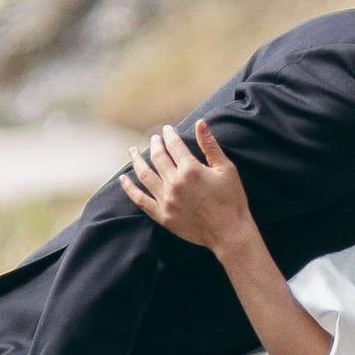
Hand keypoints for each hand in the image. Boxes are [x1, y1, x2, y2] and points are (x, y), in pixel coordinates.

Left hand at [118, 118, 253, 254]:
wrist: (229, 232)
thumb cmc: (231, 199)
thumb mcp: (226, 168)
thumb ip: (210, 145)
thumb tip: (200, 122)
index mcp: (190, 170)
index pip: (174, 145)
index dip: (169, 134)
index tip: (167, 129)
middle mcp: (175, 183)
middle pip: (158, 157)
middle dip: (155, 144)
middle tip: (154, 138)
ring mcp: (166, 200)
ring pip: (144, 175)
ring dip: (137, 160)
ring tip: (132, 151)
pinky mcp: (163, 216)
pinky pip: (140, 200)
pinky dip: (130, 189)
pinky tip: (123, 179)